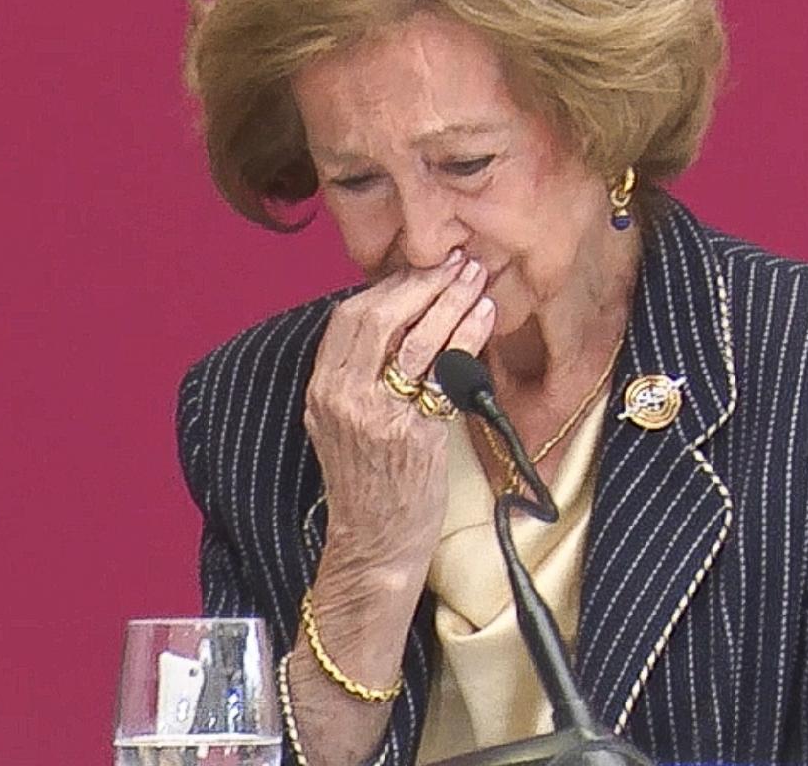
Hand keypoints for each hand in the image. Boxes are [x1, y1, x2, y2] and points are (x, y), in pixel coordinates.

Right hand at [303, 250, 495, 578]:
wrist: (374, 545)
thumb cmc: (369, 483)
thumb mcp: (344, 423)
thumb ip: (359, 376)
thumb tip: (400, 323)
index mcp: (322, 391)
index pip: (348, 319)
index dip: (388, 286)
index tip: (421, 268)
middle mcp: (343, 399)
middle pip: (378, 318)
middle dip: (421, 283)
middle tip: (455, 263)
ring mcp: (377, 416)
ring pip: (414, 340)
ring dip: (450, 301)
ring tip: (476, 279)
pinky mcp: (413, 435)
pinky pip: (444, 373)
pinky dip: (467, 337)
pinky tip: (485, 317)